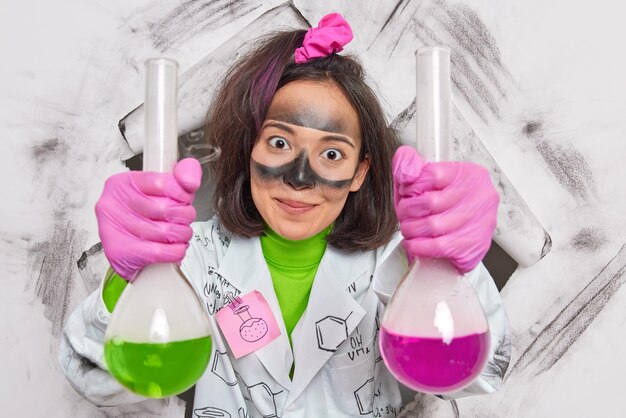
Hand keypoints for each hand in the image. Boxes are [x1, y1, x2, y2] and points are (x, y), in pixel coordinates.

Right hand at [95, 158, 201, 280]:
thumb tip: (190, 180)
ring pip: (166, 232)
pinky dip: (176, 250)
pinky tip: (173, 247)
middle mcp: (113, 204)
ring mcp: (112, 229)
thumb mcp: (163, 188)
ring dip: (182, 234)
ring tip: (178, 233)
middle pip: (165, 208)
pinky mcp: (119, 252)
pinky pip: (161, 252)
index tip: (184, 199)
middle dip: (184, 216)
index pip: (162, 183)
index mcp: (123, 183)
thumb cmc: (145, 216)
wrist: (125, 249)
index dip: (182, 193)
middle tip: (181, 219)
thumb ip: (183, 174)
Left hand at [392, 146, 498, 272]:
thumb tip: (406, 173)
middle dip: (407, 210)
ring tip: (409, 228)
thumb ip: (408, 163)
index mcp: (468, 174)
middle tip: (405, 214)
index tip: (406, 193)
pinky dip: (419, 246)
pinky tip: (414, 243)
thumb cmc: (444, 203)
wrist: (466, 229)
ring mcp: (481, 221)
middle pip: (430, 202)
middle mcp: (480, 195)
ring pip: (432, 226)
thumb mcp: (424, 176)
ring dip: (411, 229)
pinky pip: (439, 246)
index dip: (411, 187)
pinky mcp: (476, 244)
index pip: (431, 174)